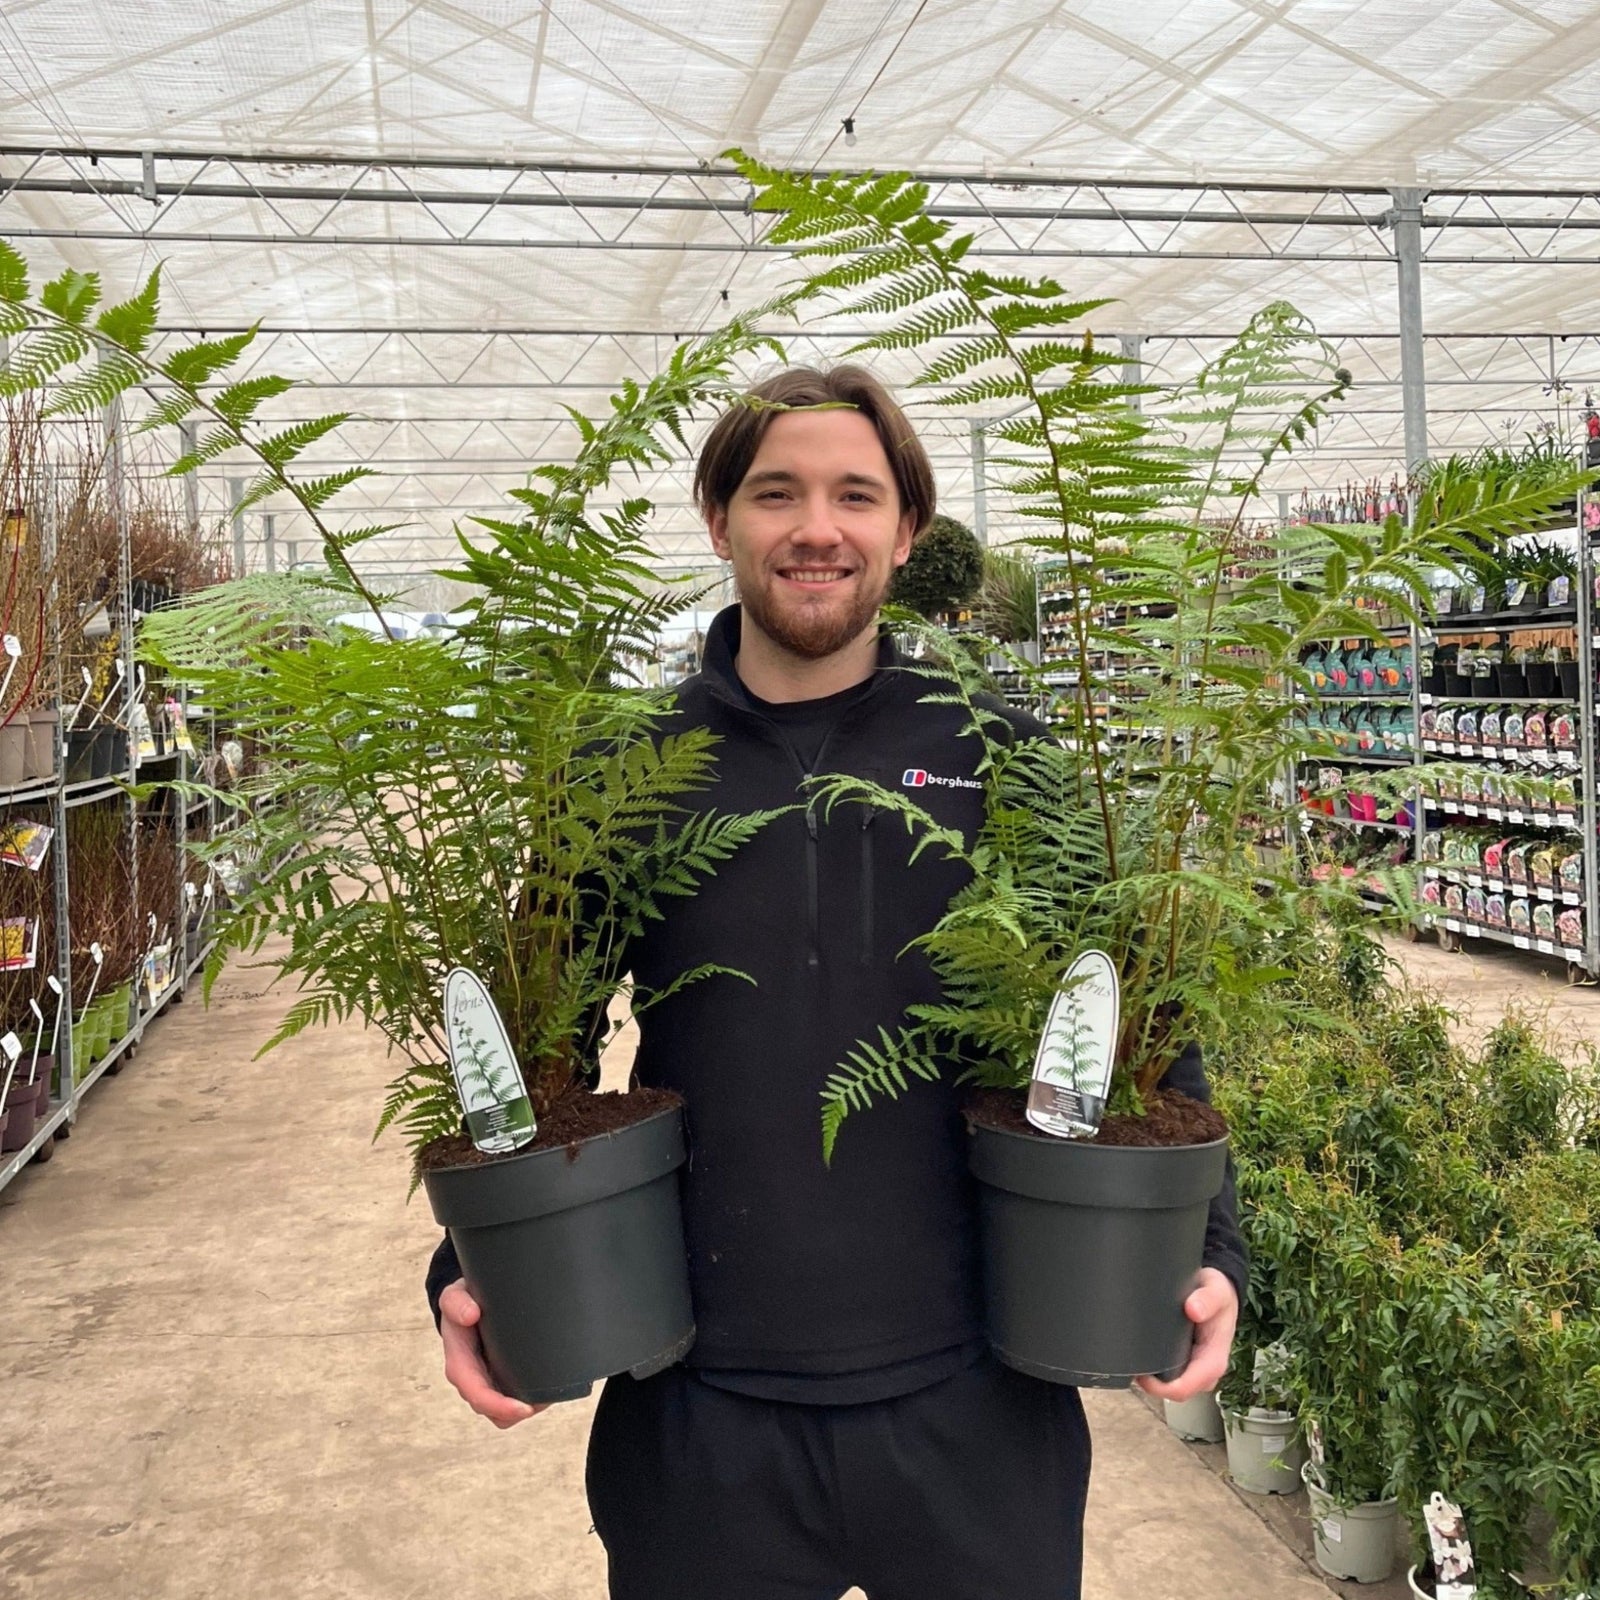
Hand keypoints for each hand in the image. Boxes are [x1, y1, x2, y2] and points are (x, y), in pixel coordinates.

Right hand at [439, 1280, 548, 1427]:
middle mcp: (473, 1378)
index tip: (524, 1408)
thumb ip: (456, 1301)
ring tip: (548, 1396)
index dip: (498, 1405)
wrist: (468, 1302)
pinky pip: (514, 1399)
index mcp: (460, 1363)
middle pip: (493, 1411)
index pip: (476, 1394)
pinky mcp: (502, 1378)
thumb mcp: (454, 1296)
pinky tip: (546, 1389)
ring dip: (525, 1408)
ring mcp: (488, 1381)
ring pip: (505, 1412)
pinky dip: (530, 1399)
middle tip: (545, 1401)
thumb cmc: (462, 1303)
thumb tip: (471, 1314)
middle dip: (516, 1412)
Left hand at [1134, 1268, 1238, 1402]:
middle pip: (1175, 1392)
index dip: (1161, 1387)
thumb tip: (1194, 1309)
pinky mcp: (1187, 1363)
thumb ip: (1208, 1298)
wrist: (1218, 1292)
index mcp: (1213, 1360)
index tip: (1142, 1374)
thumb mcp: (1217, 1290)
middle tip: (1133, 1365)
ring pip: (1171, 1386)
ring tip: (1137, 1358)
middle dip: (1153, 1385)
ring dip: (1154, 1379)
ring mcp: (1196, 1369)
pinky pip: (1169, 1375)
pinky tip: (1145, 1355)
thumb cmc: (1219, 1295)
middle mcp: (1205, 1370)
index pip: (1185, 1388)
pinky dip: (1156, 1370)